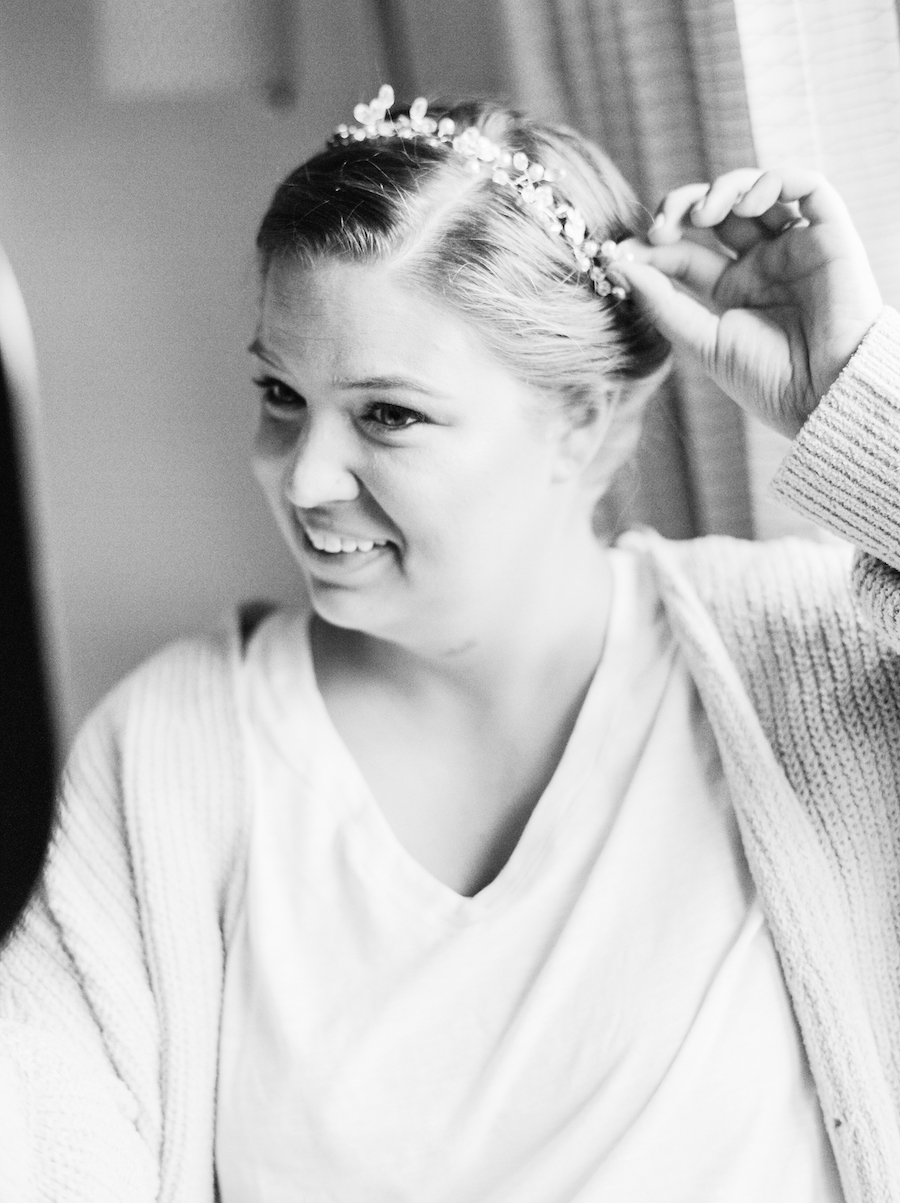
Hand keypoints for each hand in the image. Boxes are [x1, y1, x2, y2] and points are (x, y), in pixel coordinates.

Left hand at [614, 168, 883, 436]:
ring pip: (755, 191)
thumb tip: (616, 265)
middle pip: (715, 212)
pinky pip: (806, 186)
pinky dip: (772, 180)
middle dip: (682, 206)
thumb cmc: (767, 379)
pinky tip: (746, 203)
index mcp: (730, 289)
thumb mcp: (703, 342)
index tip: (623, 252)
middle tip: (662, 226)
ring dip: (722, 189)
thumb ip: (661, 303)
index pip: (683, 252)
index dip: (652, 245)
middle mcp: (761, 262)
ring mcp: (794, 245)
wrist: (825, 393)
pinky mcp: (829, 234)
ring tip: (703, 213)